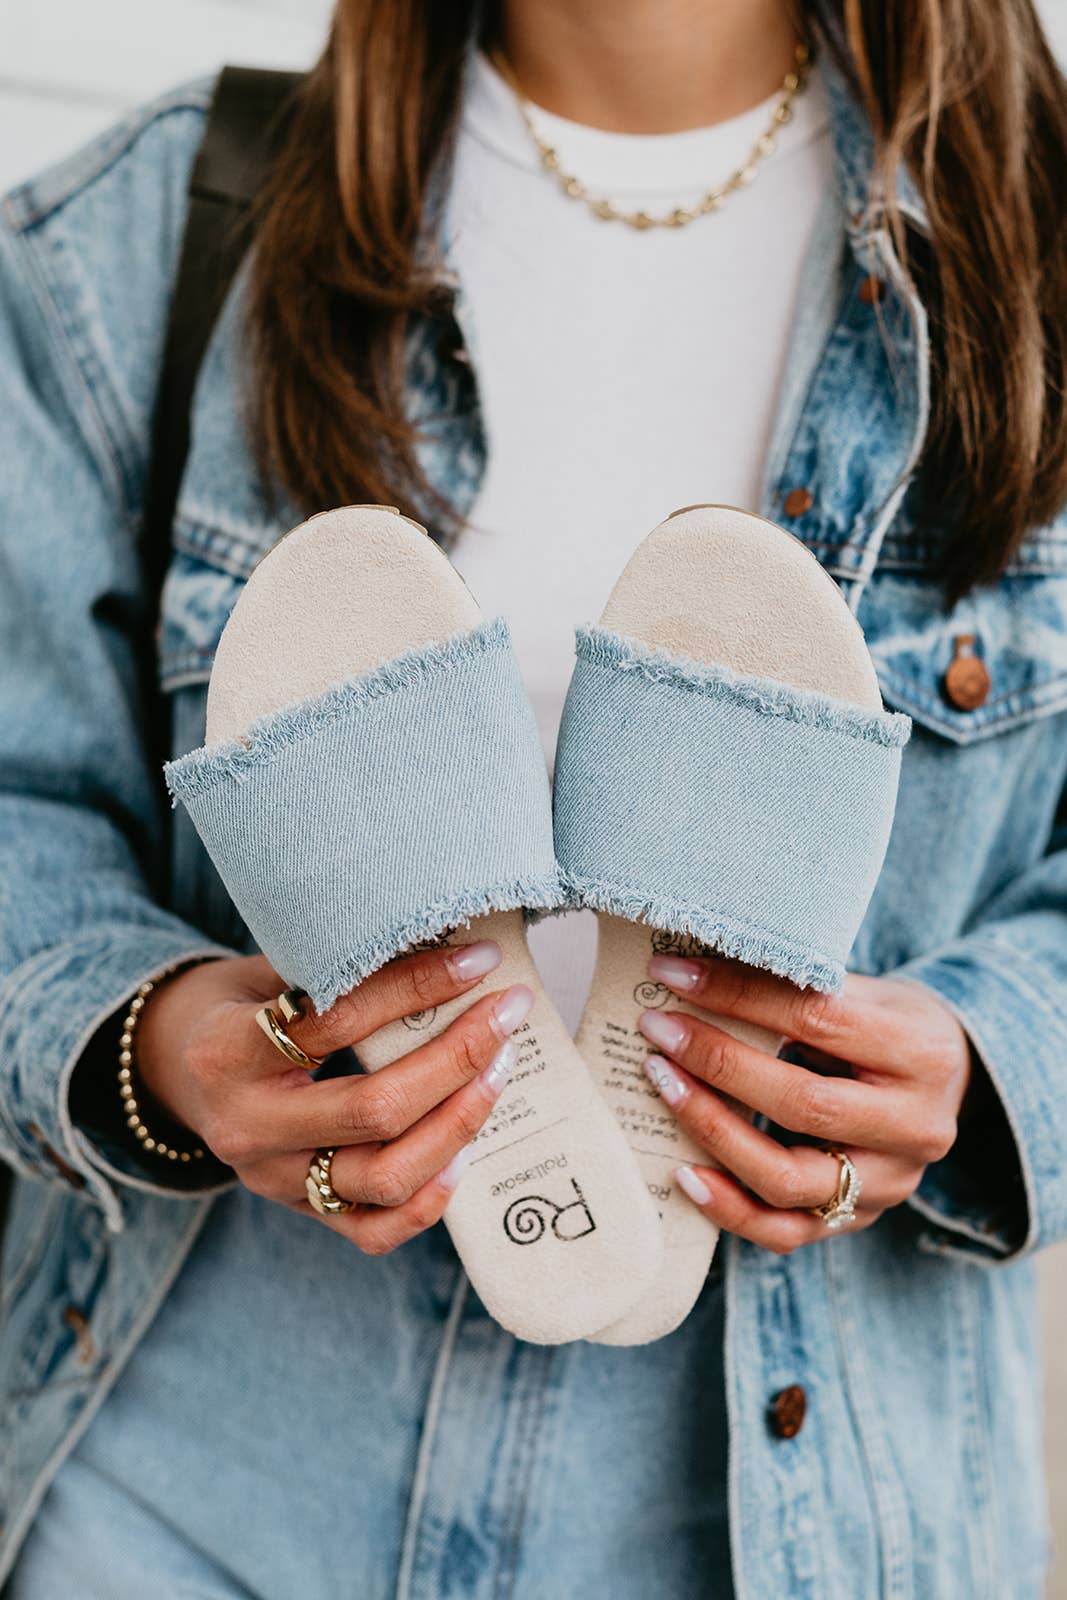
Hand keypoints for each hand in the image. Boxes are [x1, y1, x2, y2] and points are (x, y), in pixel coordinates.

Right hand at [135, 942, 528, 1253]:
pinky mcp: (300, 1212)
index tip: (477, 961)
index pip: (335, 1023)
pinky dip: (429, 1199)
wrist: (173, 1069)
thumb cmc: (237, 1004)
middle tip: (506, 1013)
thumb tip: (439, 932)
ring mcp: (274, 1181)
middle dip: (455, 1059)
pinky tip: (466, 1154)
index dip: (414, 988)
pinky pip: (375, 1231)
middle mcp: (248, 1129)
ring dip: (458, 1123)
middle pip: (373, 1109)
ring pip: (385, 1177)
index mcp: (228, 1053)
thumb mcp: (262, 968)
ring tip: (499, 1070)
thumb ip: (330, 961)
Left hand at [638, 953, 972, 1253]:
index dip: (737, 995)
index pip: (815, 1019)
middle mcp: (914, 1126)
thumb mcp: (864, 990)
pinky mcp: (860, 1220)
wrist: (947, 1079)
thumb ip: (798, 985)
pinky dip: (729, 1208)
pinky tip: (684, 1174)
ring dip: (711, 1134)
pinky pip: (786, 1232)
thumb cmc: (890, 1022)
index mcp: (919, 1052)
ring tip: (663, 1088)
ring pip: (788, 1180)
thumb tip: (698, 967)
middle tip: (658, 1033)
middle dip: (717, 1065)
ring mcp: (889, 1183)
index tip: (672, 975)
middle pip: (801, 1104)